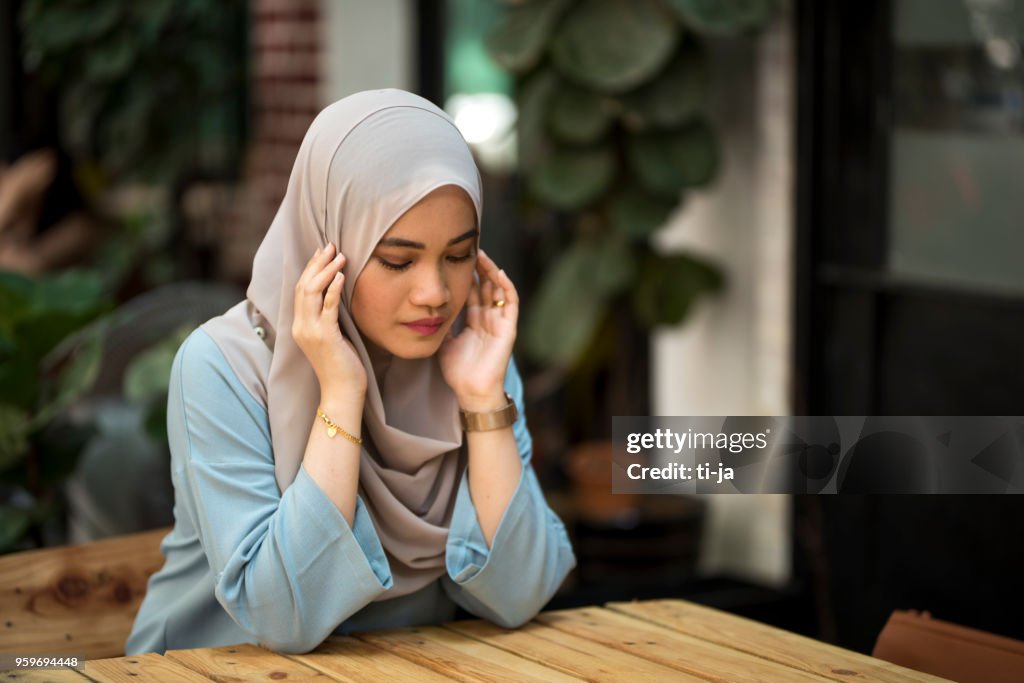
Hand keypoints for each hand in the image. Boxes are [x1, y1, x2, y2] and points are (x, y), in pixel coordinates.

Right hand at [292, 243, 366, 398]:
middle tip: (330, 244)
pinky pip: (327, 308)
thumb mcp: (333, 336)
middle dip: (316, 263)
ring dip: (326, 270)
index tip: (322, 252)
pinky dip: (333, 289)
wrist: (341, 392)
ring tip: (339, 254)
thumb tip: (340, 295)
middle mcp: (300, 326)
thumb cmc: (342, 365)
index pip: (301, 290)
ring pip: (312, 292)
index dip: (311, 268)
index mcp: (300, 325)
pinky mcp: (325, 337)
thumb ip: (330, 317)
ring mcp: (310, 331)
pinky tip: (341, 275)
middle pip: (303, 286)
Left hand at [438, 249, 517, 410]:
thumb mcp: (443, 342)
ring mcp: (500, 322)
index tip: (456, 258)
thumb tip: (426, 310)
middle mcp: (488, 319)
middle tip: (469, 248)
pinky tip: (498, 272)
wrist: (471, 391)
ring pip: (499, 290)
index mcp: (474, 321)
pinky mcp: (509, 328)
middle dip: (479, 268)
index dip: (467, 276)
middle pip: (486, 287)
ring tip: (482, 254)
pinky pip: (512, 303)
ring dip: (492, 271)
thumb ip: (440, 325)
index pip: (473, 292)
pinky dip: (507, 286)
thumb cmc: (458, 372)